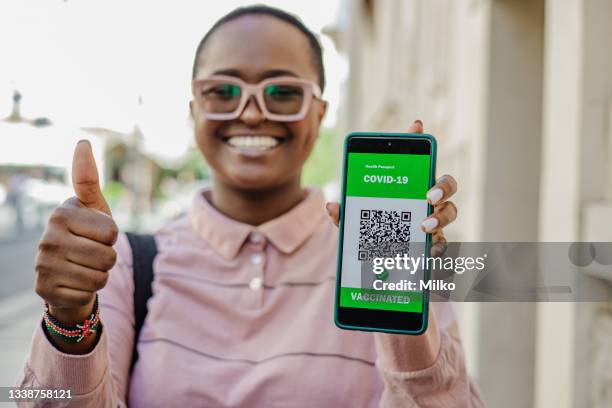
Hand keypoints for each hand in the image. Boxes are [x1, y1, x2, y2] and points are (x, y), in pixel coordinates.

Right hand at [35, 141, 116, 342]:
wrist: (67, 272)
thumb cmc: (86, 234)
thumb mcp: (92, 207)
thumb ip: (88, 178)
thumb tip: (82, 141)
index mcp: (61, 214)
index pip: (112, 231)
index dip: (112, 236)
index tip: (97, 234)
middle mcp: (47, 238)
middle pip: (108, 256)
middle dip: (109, 258)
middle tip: (93, 254)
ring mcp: (43, 265)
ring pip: (100, 277)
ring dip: (100, 275)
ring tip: (85, 267)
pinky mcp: (45, 290)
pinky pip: (87, 294)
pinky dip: (88, 291)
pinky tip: (74, 283)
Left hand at [325, 120, 458, 257]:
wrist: (378, 265)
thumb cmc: (371, 235)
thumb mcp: (354, 223)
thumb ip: (345, 214)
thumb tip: (331, 205)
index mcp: (407, 188)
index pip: (415, 159)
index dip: (417, 140)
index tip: (415, 126)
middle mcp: (426, 202)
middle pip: (446, 185)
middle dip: (442, 186)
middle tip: (427, 195)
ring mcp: (434, 223)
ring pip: (450, 213)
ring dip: (441, 217)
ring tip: (423, 226)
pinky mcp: (434, 246)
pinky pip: (444, 245)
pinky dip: (439, 249)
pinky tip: (429, 254)